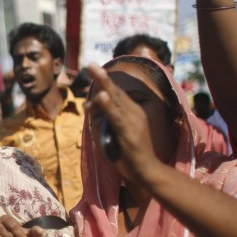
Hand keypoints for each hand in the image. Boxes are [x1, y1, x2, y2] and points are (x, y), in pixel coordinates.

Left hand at [85, 63, 166, 187]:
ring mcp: (131, 121)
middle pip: (115, 91)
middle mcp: (133, 112)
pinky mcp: (127, 132)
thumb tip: (90, 109)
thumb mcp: (113, 135)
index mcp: (131, 112)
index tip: (94, 69)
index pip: (116, 94)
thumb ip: (102, 121)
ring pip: (115, 99)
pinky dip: (108, 106)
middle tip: (91, 64)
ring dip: (105, 84)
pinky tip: (102, 95)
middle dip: (102, 77)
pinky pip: (116, 117)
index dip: (104, 82)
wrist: (147, 172)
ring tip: (96, 70)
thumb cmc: (130, 156)